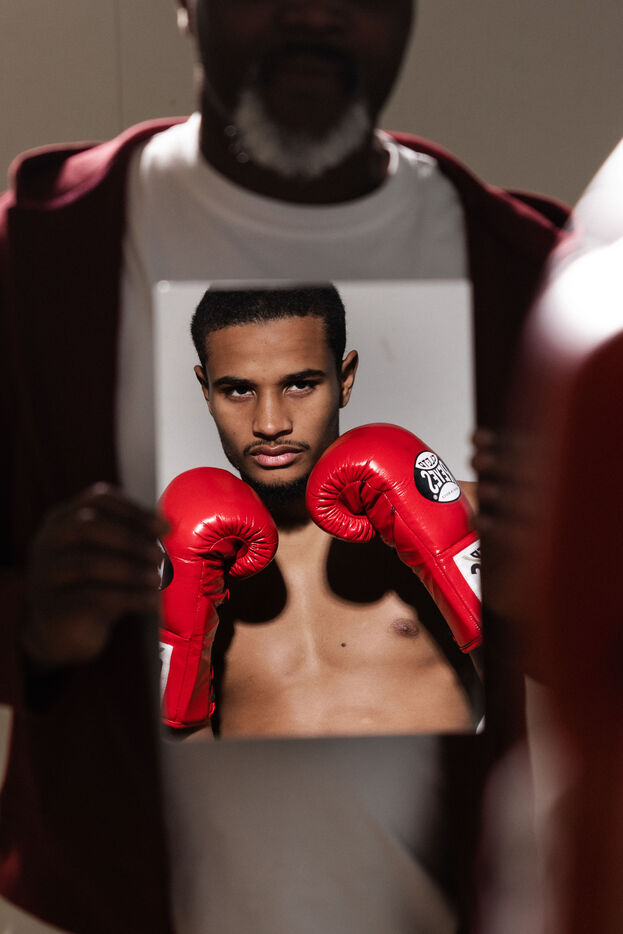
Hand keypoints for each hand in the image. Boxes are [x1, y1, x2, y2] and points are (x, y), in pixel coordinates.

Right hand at [24, 484, 168, 668]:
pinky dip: (128, 598)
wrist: (63, 633)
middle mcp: (47, 543)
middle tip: (160, 556)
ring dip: (130, 570)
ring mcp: (44, 575)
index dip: (134, 510)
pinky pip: (91, 598)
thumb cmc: (93, 584)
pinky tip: (150, 601)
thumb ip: (130, 536)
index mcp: (61, 520)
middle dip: (130, 538)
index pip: (97, 498)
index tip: (165, 527)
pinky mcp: (50, 608)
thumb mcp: (107, 554)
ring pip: (87, 564)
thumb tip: (164, 526)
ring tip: (158, 580)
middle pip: (86, 526)